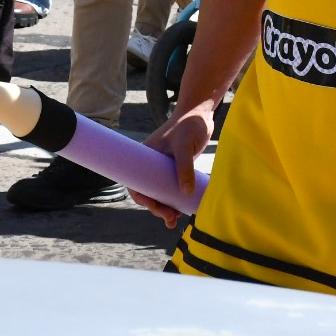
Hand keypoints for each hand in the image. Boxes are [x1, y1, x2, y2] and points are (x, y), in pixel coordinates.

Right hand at [128, 105, 212, 228]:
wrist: (200, 114)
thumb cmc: (189, 126)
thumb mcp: (185, 147)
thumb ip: (185, 167)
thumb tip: (185, 192)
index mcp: (145, 157)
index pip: (136, 183)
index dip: (142, 199)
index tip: (155, 207)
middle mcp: (151, 164)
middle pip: (148, 192)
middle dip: (156, 207)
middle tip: (170, 217)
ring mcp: (163, 167)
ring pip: (159, 193)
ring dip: (164, 208)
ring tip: (173, 221)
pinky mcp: (176, 168)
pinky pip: (171, 189)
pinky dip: (174, 201)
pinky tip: (180, 212)